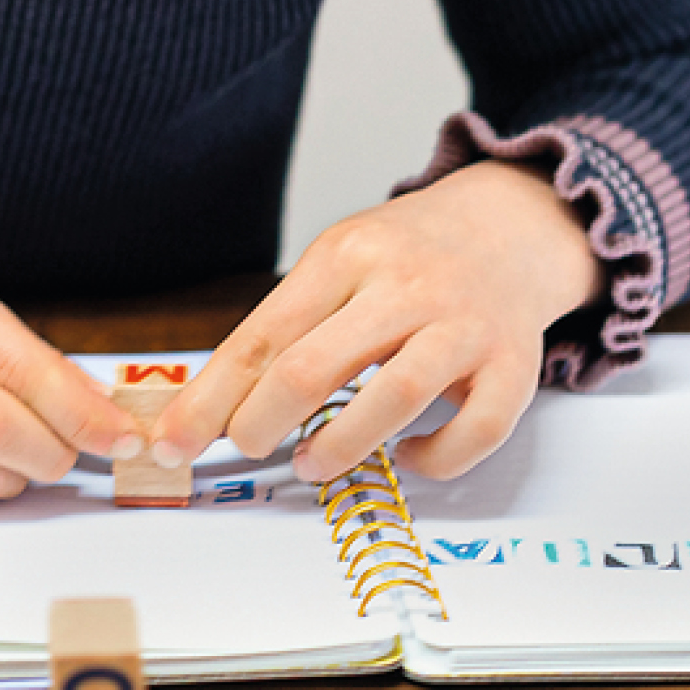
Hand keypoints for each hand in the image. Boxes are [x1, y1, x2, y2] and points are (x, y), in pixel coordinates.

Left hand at [150, 161, 603, 484]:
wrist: (509, 225)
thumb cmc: (407, 255)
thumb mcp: (338, 261)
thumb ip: (287, 325)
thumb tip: (211, 406)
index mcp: (346, 255)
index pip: (262, 336)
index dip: (210, 399)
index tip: (174, 440)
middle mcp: (406, 285)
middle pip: (312, 367)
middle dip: (259, 423)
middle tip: (246, 447)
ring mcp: (464, 325)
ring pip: (394, 398)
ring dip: (339, 446)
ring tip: (310, 464)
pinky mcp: (514, 364)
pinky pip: (476, 428)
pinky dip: (436, 458)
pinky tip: (409, 458)